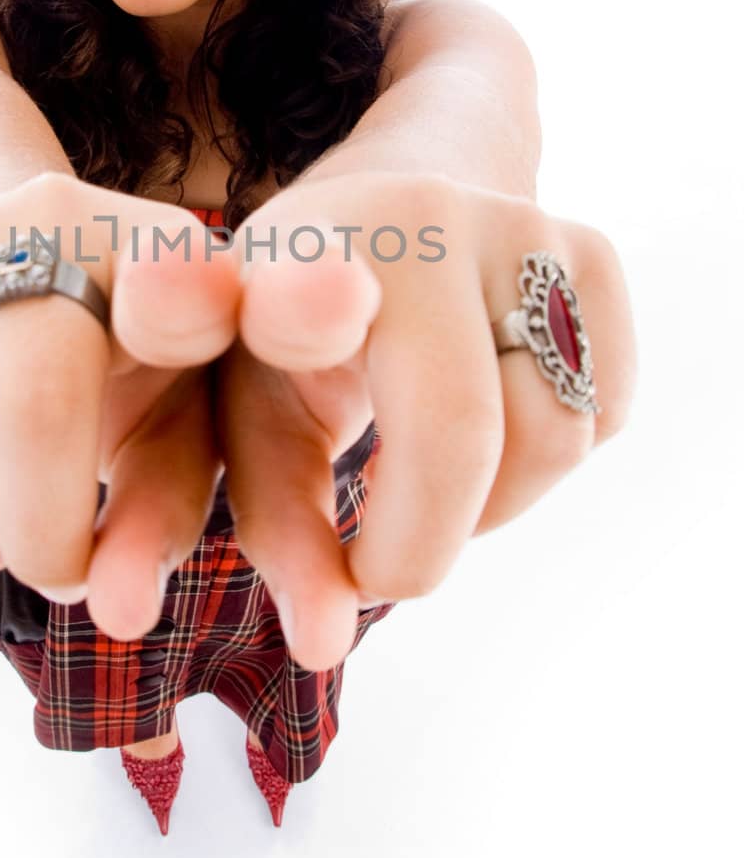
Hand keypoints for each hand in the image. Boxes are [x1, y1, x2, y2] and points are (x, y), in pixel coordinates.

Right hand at [0, 171, 244, 640]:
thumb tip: (115, 614)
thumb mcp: (178, 431)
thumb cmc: (132, 363)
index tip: (165, 344)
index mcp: (162, 258)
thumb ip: (160, 519)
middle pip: (35, 404)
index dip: (176, 307)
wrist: (46, 259)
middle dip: (39, 537)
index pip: (176, 280)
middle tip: (51, 570)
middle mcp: (53, 220)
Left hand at [207, 171, 637, 670]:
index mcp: (303, 250)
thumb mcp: (252, 420)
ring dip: (494, 507)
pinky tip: (489, 428)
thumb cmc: (297, 338)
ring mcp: (522, 225)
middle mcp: (422, 217)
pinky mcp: (595, 254)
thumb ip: (277, 532)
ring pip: (555, 439)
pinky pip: (605, 414)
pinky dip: (551, 460)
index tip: (332, 312)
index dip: (310, 309)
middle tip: (381, 568)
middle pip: (461, 435)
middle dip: (425, 543)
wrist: (385, 212)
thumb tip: (325, 645)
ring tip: (428, 485)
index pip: (304, 296)